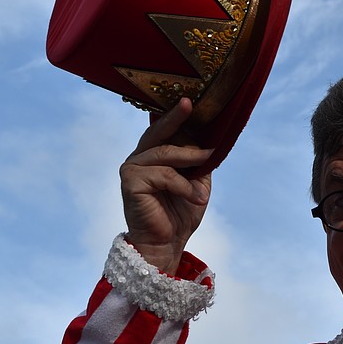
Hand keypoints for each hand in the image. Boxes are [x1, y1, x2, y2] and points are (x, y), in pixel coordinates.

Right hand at [120, 98, 212, 273]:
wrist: (167, 244)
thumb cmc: (180, 214)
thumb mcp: (197, 182)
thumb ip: (200, 160)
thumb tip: (212, 138)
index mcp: (154, 154)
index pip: (167, 130)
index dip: (181, 116)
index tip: (194, 100)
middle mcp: (139, 157)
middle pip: (159, 131)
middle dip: (176, 117)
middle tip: (189, 103)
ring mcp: (132, 167)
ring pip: (166, 153)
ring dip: (192, 160)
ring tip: (210, 166)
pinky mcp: (130, 181)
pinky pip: (164, 175)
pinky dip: (185, 186)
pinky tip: (199, 197)